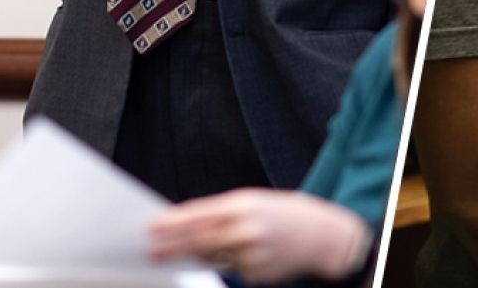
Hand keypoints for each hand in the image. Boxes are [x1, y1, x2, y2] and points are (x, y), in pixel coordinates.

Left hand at [150, 188, 370, 284]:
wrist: (326, 238)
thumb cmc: (289, 215)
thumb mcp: (258, 202)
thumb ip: (224, 212)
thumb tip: (189, 225)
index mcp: (245, 205)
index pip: (199, 215)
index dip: (173, 223)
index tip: (152, 227)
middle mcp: (245, 230)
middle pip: (198, 240)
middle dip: (172, 246)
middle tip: (152, 251)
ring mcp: (250, 255)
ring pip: (212, 258)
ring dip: (197, 256)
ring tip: (190, 252)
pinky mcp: (255, 275)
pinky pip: (232, 270)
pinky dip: (231, 263)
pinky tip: (250, 253)